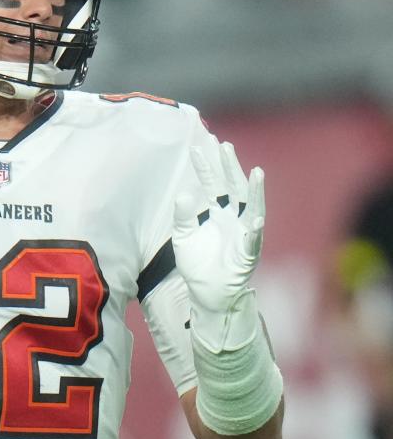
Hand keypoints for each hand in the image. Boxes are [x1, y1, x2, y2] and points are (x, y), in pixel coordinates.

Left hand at [173, 140, 265, 351]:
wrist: (206, 294)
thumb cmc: (197, 264)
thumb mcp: (183, 237)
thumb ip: (183, 216)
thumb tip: (184, 193)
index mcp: (218, 213)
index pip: (212, 185)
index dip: (206, 167)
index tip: (197, 147)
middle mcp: (234, 220)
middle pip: (234, 188)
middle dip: (229, 167)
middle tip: (223, 145)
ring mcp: (244, 236)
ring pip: (252, 209)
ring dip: (255, 192)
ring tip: (255, 172)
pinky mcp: (247, 256)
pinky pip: (253, 242)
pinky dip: (255, 231)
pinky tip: (255, 220)